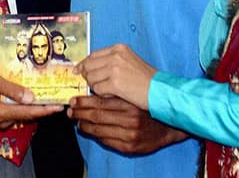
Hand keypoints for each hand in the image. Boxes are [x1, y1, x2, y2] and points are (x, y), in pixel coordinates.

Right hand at [0, 68, 62, 129]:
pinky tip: (32, 93)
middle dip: (44, 107)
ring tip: (49, 94)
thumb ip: (10, 88)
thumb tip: (30, 97)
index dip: (44, 109)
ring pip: (24, 113)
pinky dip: (26, 103)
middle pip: (29, 115)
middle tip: (58, 98)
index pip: (27, 112)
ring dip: (36, 104)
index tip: (58, 106)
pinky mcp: (2, 116)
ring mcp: (2, 119)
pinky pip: (18, 111)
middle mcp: (2, 119)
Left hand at [67, 95, 186, 153]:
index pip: (99, 103)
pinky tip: (89, 130)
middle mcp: (130, 120)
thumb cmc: (147, 107)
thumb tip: (91, 90)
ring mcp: (129, 135)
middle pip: (96, 116)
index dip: (83, 102)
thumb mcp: (132, 95)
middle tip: (70, 110)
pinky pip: (106, 141)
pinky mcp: (129, 147)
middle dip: (80, 113)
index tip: (73, 100)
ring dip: (84, 125)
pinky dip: (95, 135)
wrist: (167, 126)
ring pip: (99, 130)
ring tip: (76, 120)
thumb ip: (115, 93)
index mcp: (129, 104)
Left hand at [75, 44, 155, 110]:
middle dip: (88, 76)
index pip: (93, 55)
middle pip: (89, 65)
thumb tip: (89, 67)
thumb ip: (110, 61)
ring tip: (108, 90)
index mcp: (119, 48)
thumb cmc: (146, 79)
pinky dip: (102, 94)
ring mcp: (115, 69)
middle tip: (91, 84)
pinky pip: (98, 89)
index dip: (84, 64)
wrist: (160, 90)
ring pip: (91, 78)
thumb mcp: (129, 61)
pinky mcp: (115, 83)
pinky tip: (112, 94)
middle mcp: (116, 55)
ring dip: (96, 86)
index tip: (79, 71)